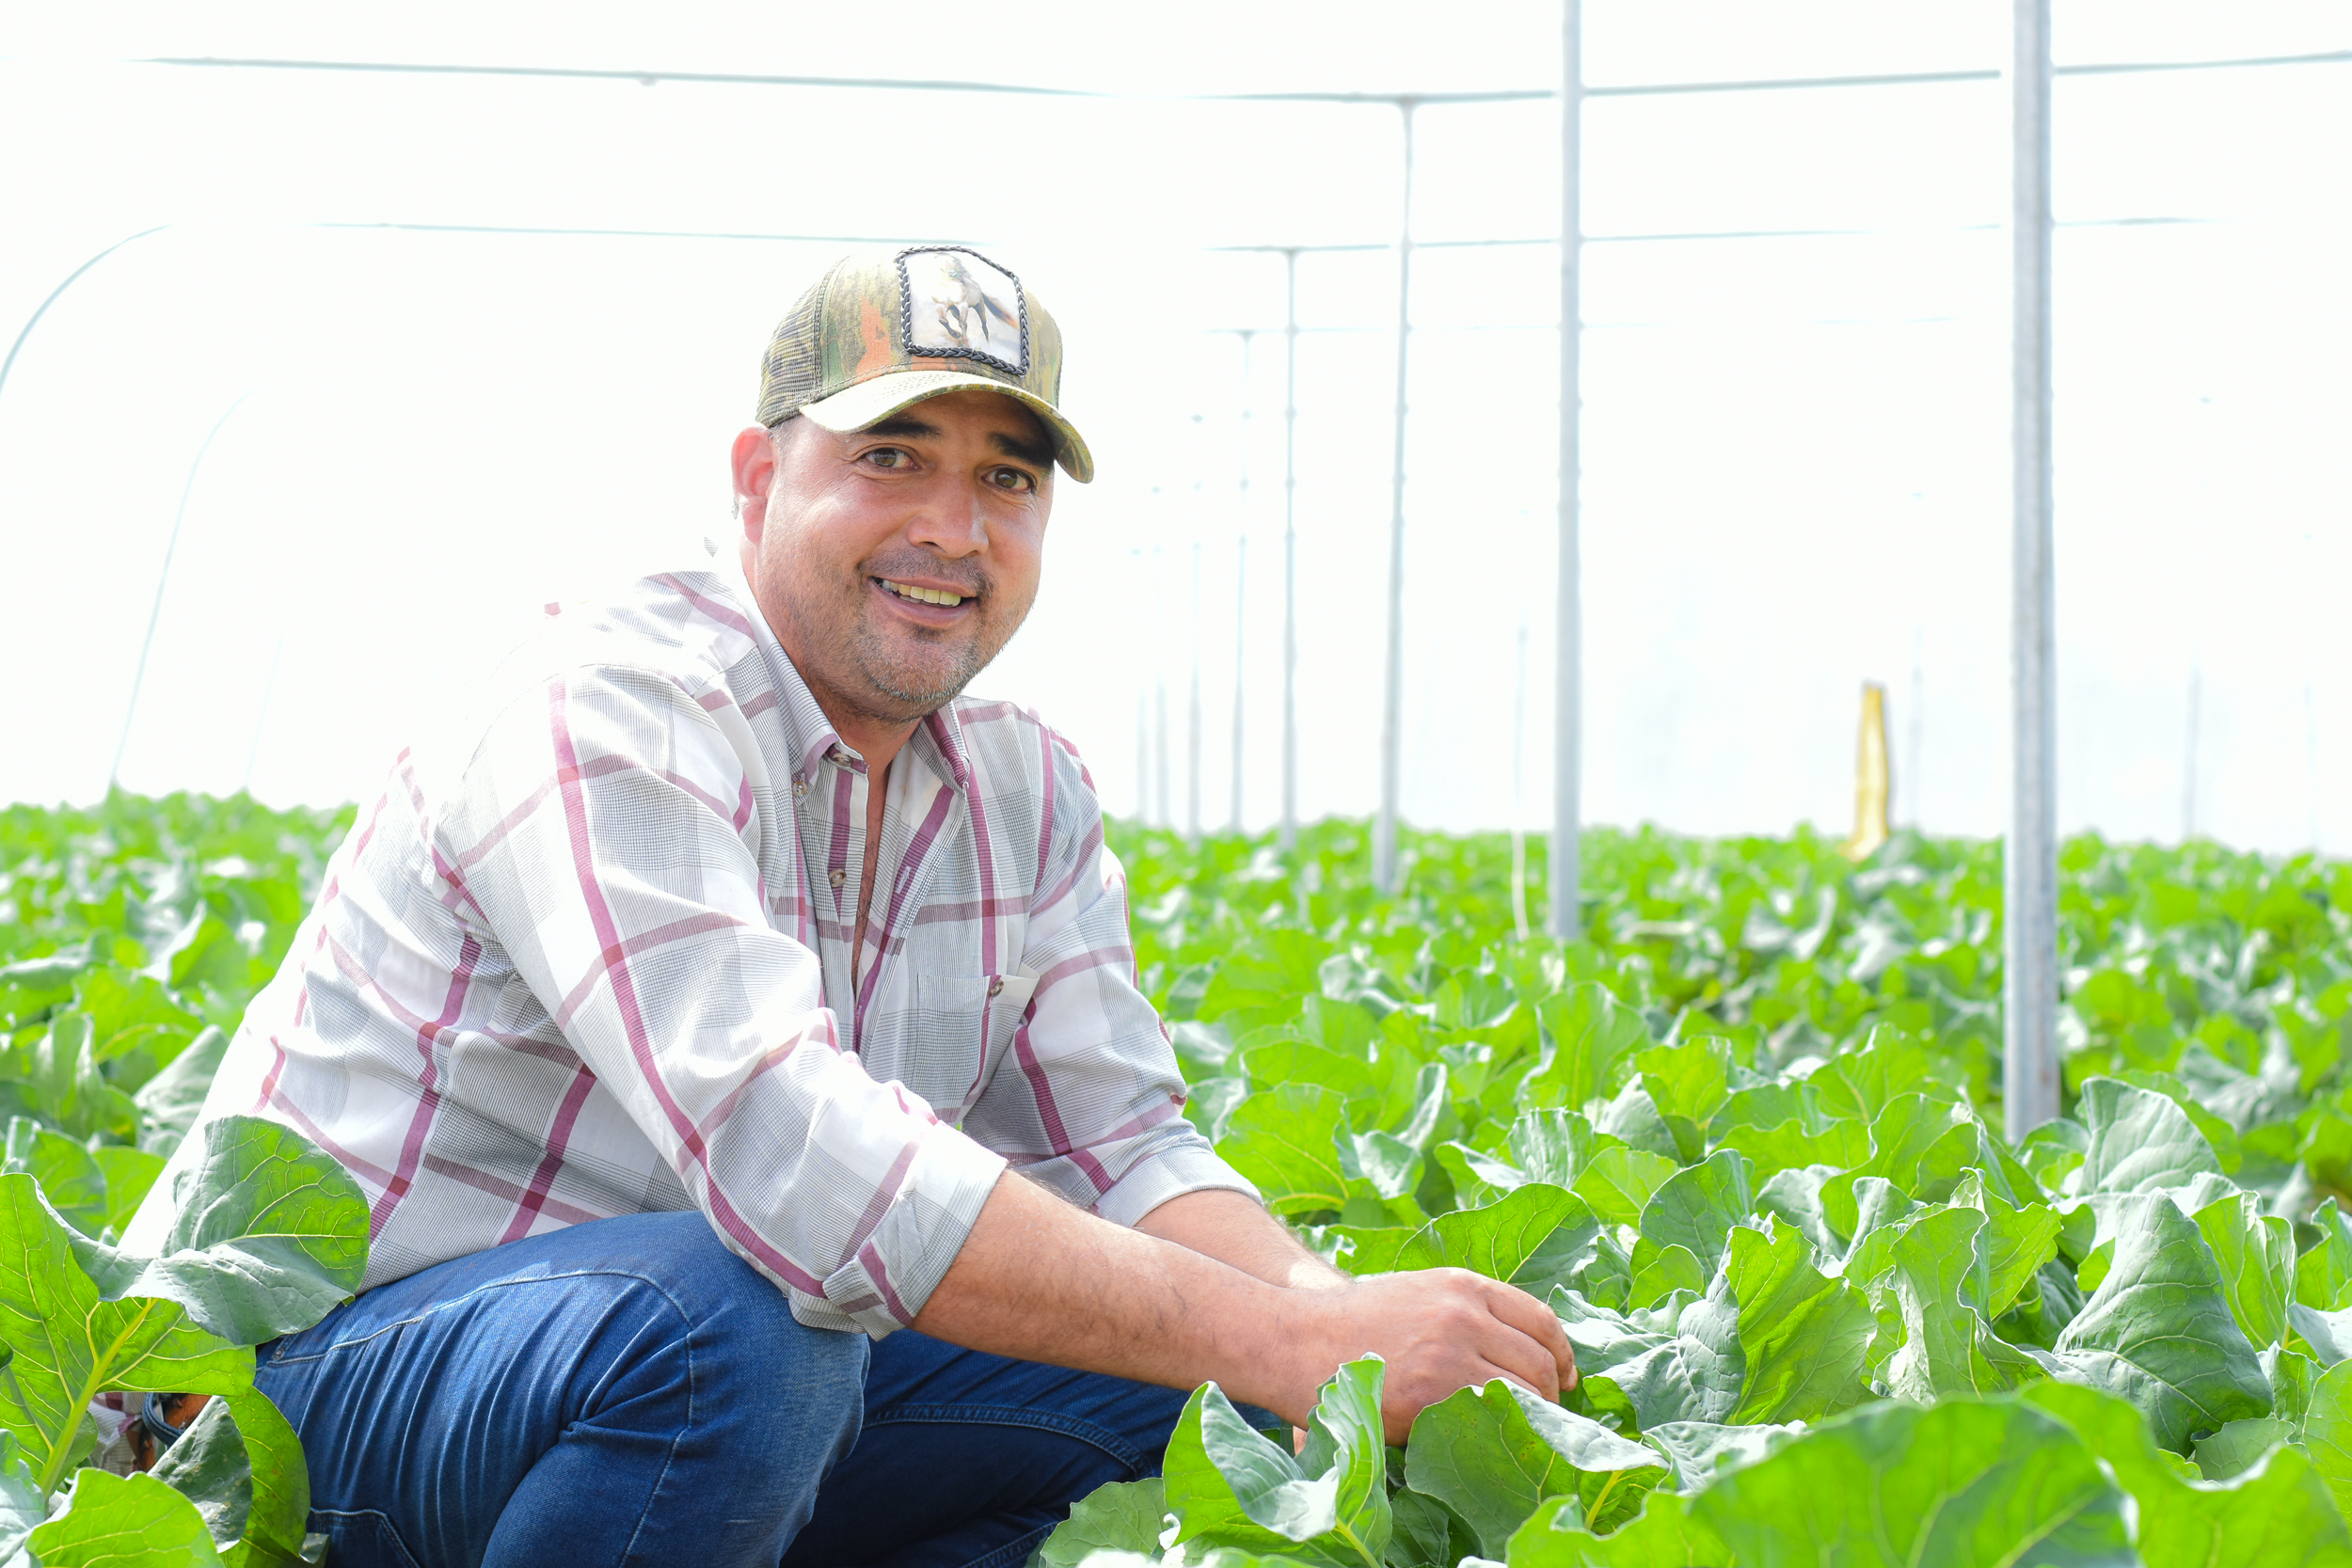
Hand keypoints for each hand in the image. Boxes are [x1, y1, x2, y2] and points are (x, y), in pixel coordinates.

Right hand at [1276, 1268, 1576, 1442]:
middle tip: (1545, 1413)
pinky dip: (1500, 1431)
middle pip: (1540, 1360)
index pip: (1540, 1319)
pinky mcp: (1433, 1396)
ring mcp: (1450, 1355)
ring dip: (1530, 1416)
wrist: (1297, 1340)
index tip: (1567, 1376)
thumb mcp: (1417, 1293)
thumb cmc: (1353, 1322)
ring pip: (1524, 1393)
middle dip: (1551, 1392)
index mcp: (1463, 1285)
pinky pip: (1490, 1418)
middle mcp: (1464, 1315)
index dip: (1562, 1353)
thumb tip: (1518, 1347)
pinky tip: (1492, 1439)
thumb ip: (1464, 1310)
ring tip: (1521, 1430)